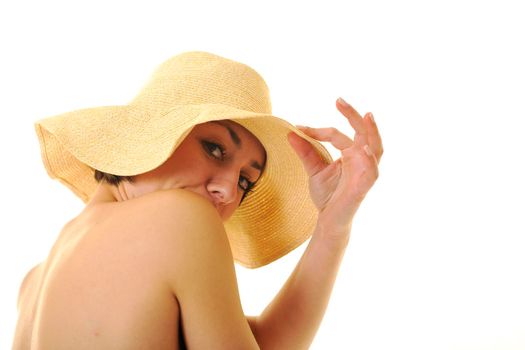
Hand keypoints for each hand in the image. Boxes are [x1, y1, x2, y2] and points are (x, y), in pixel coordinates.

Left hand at [288, 98, 382, 236]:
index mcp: (349, 154)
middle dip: (353, 116)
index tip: (298, 127)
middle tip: (339, 100)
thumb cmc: (326, 195)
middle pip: (362, 133)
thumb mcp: (313, 169)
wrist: (327, 220)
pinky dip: (370, 160)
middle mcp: (360, 159)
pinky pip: (372, 172)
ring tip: (367, 116)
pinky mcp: (364, 186)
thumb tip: (290, 132)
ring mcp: (364, 172)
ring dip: (372, 132)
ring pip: (375, 148)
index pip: (336, 134)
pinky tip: (363, 149)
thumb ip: (305, 152)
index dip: (317, 130)